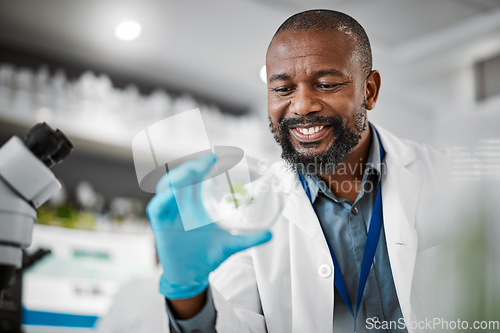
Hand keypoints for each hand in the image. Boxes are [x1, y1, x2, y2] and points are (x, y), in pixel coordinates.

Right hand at [147, 153, 271, 298]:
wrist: (191, 275)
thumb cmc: (207, 254)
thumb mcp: (230, 244)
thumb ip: (249, 239)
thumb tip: (270, 235)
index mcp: (198, 202)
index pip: (197, 177)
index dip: (203, 165)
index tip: (215, 157)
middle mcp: (182, 202)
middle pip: (182, 177)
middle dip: (192, 166)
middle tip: (206, 161)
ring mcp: (170, 211)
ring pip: (167, 186)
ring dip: (177, 177)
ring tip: (191, 171)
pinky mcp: (160, 223)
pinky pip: (157, 207)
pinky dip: (162, 199)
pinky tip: (171, 194)